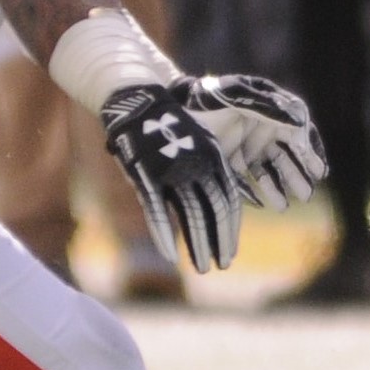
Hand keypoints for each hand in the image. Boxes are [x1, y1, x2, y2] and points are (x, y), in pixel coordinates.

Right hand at [99, 81, 241, 272]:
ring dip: (198, 245)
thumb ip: (207, 173)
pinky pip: (158, 211)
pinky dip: (165, 236)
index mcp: (214, 159)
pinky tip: (172, 257)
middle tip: (222, 265)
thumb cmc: (170, 125)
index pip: (229, 202)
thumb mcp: (198, 144)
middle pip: (216, 211)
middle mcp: (198, 167)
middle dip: (220, 241)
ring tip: (204, 267)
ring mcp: (173, 172)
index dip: (230, 229)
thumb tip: (216, 205)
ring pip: (191, 216)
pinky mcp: (147, 177)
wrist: (139, 102)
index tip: (231, 252)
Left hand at [180, 74, 326, 210]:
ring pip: (270, 170)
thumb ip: (268, 106)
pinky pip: (249, 179)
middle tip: (306, 194)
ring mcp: (248, 146)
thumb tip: (301, 120)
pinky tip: (264, 204)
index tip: (319, 171)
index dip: (310, 151)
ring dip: (279, 187)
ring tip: (284, 206)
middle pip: (287, 154)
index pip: (297, 132)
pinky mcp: (232, 161)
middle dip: (297, 174)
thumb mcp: (238, 96)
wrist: (174, 110)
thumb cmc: (208, 97)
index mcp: (270, 109)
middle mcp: (263, 129)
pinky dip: (256, 191)